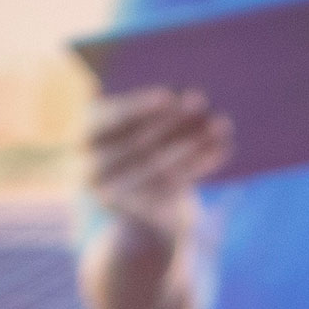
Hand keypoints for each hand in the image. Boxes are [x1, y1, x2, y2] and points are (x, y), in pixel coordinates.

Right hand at [86, 86, 231, 236]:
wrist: (138, 206)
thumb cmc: (138, 146)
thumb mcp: (137, 125)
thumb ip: (155, 112)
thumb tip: (192, 100)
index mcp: (87, 135)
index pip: (109, 120)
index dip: (138, 108)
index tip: (167, 97)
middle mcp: (93, 168)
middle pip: (138, 144)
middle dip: (172, 122)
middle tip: (200, 101)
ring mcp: (115, 195)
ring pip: (160, 166)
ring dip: (193, 143)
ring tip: (221, 123)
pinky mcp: (141, 211)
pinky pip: (175, 186)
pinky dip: (200, 164)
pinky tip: (222, 147)